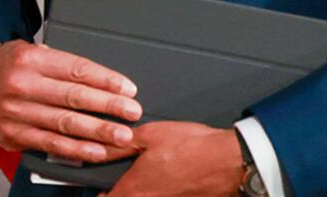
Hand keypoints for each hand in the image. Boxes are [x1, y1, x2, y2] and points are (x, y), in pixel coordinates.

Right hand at [0, 40, 142, 162]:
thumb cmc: (5, 67)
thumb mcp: (27, 51)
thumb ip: (58, 62)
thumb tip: (97, 77)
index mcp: (30, 60)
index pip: (76, 69)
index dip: (105, 80)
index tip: (127, 88)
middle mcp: (23, 85)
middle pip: (74, 97)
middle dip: (108, 106)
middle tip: (132, 111)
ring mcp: (18, 113)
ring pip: (65, 123)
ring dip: (98, 131)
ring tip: (121, 135)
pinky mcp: (14, 135)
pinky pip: (51, 144)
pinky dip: (76, 150)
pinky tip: (96, 151)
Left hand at [104, 122, 243, 196]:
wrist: (228, 161)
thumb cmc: (193, 147)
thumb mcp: (150, 134)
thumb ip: (120, 145)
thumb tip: (99, 147)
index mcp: (135, 189)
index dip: (101, 193)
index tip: (103, 185)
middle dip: (124, 192)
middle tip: (129, 178)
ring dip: (146, 192)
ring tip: (155, 175)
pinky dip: (165, 192)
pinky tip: (172, 179)